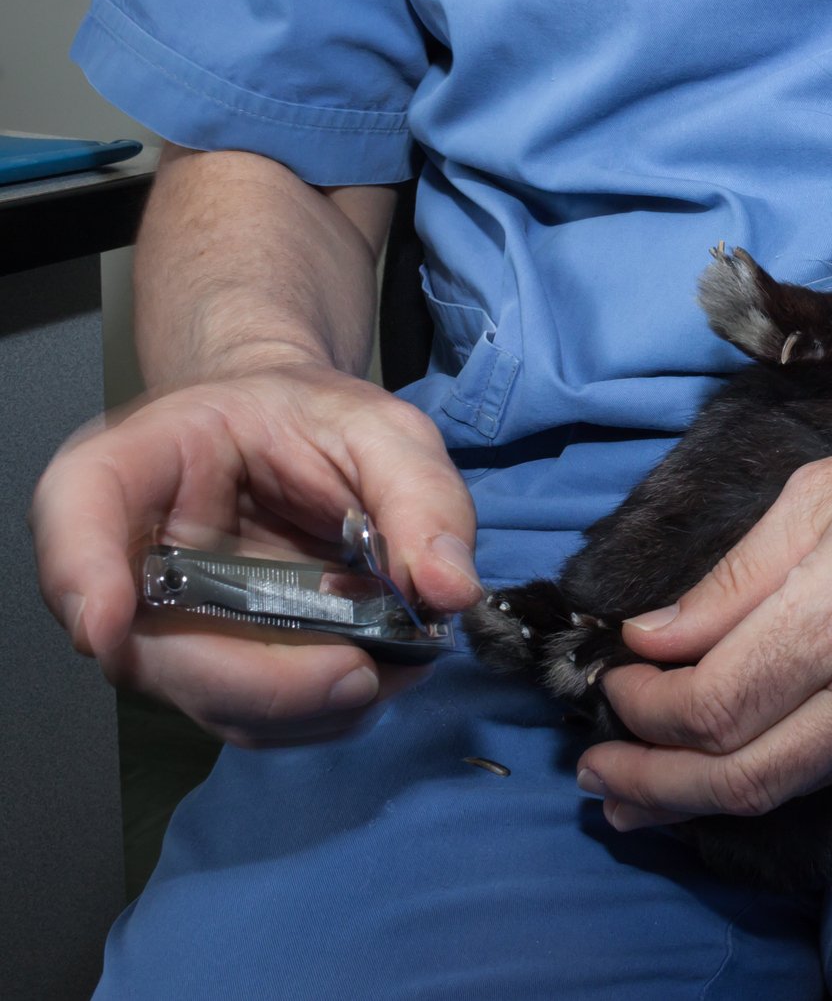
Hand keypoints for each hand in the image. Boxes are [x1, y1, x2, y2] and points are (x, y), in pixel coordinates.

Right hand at [31, 360, 480, 746]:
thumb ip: (421, 496)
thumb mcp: (382, 430)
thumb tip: (451, 590)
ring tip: (392, 665)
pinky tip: (376, 671)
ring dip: (308, 705)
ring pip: (211, 700)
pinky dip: (323, 712)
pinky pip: (256, 716)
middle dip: (259, 683)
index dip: (79, 574)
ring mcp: (169, 626)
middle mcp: (128, 560)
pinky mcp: (218, 667)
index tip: (106, 626)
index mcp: (134, 465)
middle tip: (359, 675)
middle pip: (150, 648)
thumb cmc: (317, 420)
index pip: (75, 513)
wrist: (301, 438)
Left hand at [577, 409, 831, 828]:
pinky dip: (764, 781)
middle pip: (739, 773)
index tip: (612, 682)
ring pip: (784, 790)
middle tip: (596, 772)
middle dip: (652, 780)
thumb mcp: (826, 490)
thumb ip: (735, 576)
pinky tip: (725, 770)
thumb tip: (656, 638)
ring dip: (695, 800)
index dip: (643, 708)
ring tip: (636, 794)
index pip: (714, 700)